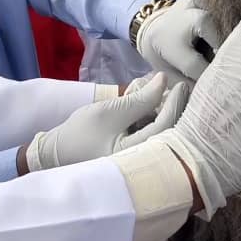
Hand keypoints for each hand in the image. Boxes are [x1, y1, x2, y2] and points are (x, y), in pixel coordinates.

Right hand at [24, 74, 186, 171]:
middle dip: (170, 106)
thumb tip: (164, 81)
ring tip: (150, 92)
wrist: (59, 151)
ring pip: (160, 129)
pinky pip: (151, 133)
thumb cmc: (82, 132)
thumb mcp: (110, 111)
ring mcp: (140, 158)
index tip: (181, 84)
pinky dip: (149, 117)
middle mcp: (143, 160)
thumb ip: (139, 99)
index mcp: (137, 154)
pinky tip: (143, 103)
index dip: (175, 104)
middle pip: (169, 130)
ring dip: (159, 110)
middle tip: (171, 87)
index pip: (166, 126)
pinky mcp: (136, 153)